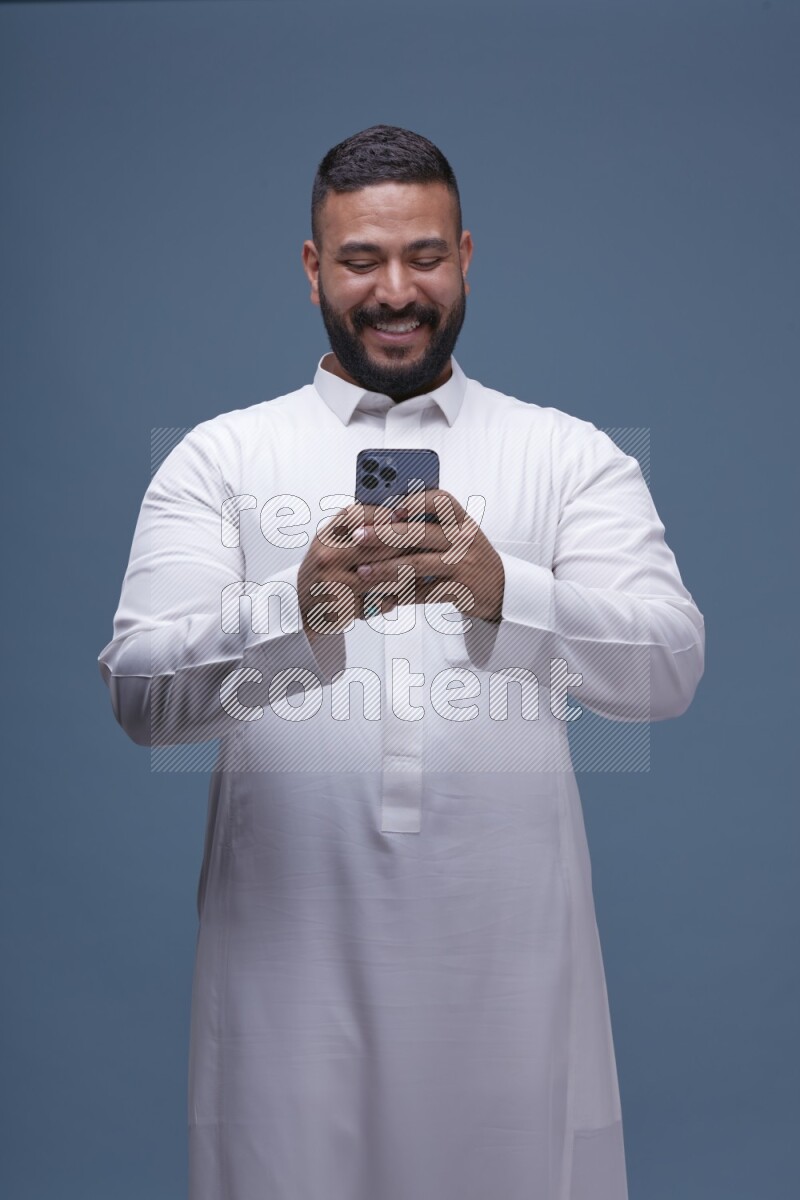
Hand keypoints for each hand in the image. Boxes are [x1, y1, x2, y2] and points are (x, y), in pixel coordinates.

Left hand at [352, 489, 504, 623]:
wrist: (500, 588)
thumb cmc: (467, 556)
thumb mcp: (456, 534)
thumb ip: (428, 524)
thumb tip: (383, 515)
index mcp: (461, 520)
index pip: (440, 500)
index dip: (414, 502)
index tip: (389, 506)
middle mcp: (464, 539)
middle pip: (421, 533)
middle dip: (385, 534)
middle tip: (358, 537)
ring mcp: (462, 565)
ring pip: (418, 564)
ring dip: (386, 568)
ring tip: (362, 571)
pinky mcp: (459, 590)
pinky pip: (423, 592)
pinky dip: (400, 595)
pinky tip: (381, 595)